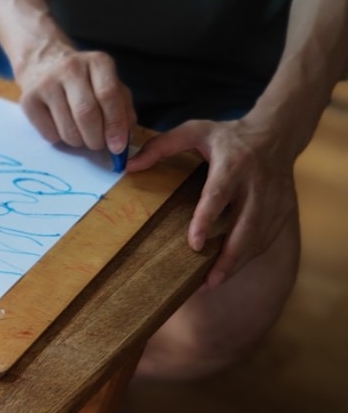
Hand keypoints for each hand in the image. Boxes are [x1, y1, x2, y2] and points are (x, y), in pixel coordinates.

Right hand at [12, 43, 133, 152]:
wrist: (44, 64)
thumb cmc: (84, 80)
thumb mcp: (108, 84)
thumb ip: (122, 107)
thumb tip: (123, 138)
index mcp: (98, 62)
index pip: (108, 95)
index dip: (115, 124)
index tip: (118, 146)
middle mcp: (71, 68)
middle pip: (86, 113)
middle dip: (95, 138)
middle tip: (97, 145)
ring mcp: (46, 83)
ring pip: (67, 129)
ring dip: (78, 142)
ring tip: (80, 136)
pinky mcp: (28, 100)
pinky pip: (49, 134)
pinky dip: (59, 139)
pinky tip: (61, 127)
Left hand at [127, 117, 299, 288]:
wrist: (277, 134)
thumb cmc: (228, 137)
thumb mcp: (195, 131)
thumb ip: (162, 146)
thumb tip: (129, 167)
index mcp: (233, 164)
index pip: (218, 195)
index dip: (206, 220)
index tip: (194, 244)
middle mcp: (256, 183)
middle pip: (245, 225)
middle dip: (228, 255)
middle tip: (209, 280)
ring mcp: (274, 198)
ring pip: (258, 236)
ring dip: (238, 262)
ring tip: (214, 281)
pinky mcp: (284, 209)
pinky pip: (267, 238)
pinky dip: (249, 255)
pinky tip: (231, 268)